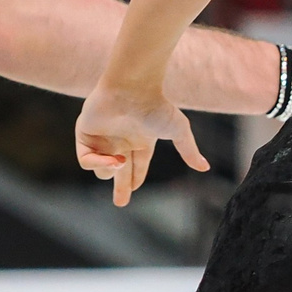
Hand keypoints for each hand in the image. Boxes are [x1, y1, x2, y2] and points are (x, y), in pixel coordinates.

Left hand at [75, 82, 208, 206]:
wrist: (132, 88)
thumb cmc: (156, 106)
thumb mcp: (179, 130)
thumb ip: (189, 150)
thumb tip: (205, 168)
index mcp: (141, 140)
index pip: (137, 165)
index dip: (135, 178)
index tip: (134, 188)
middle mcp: (121, 140)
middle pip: (118, 171)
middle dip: (121, 188)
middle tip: (121, 203)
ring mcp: (102, 138)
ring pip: (102, 169)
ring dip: (110, 172)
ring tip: (120, 162)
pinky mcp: (85, 134)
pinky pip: (86, 159)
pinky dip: (97, 164)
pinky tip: (111, 161)